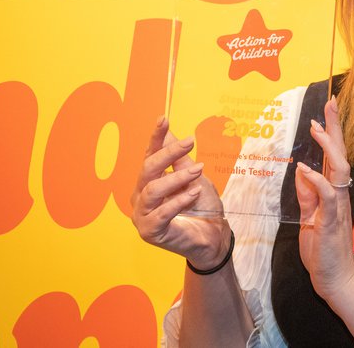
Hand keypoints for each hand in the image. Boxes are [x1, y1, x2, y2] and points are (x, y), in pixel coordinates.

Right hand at [130, 117, 230, 269]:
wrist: (213, 235)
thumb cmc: (201, 205)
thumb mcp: (193, 176)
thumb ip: (179, 158)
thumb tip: (168, 131)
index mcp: (148, 181)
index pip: (149, 155)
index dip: (155, 137)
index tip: (163, 119)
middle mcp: (140, 196)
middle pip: (148, 168)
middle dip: (169, 153)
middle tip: (190, 142)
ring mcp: (142, 215)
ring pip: (153, 189)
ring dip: (177, 177)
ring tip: (198, 171)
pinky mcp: (150, 231)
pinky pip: (161, 213)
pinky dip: (179, 201)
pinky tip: (194, 193)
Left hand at [295, 98, 353, 302]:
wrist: (336, 280)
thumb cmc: (324, 251)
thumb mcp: (310, 218)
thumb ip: (307, 195)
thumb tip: (302, 171)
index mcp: (333, 193)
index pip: (333, 157)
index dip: (330, 134)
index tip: (324, 113)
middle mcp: (339, 195)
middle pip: (340, 154)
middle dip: (334, 128)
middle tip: (331, 103)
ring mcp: (337, 207)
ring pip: (338, 169)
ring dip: (328, 147)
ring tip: (317, 128)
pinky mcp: (332, 221)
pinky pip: (327, 195)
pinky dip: (317, 180)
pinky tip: (306, 169)